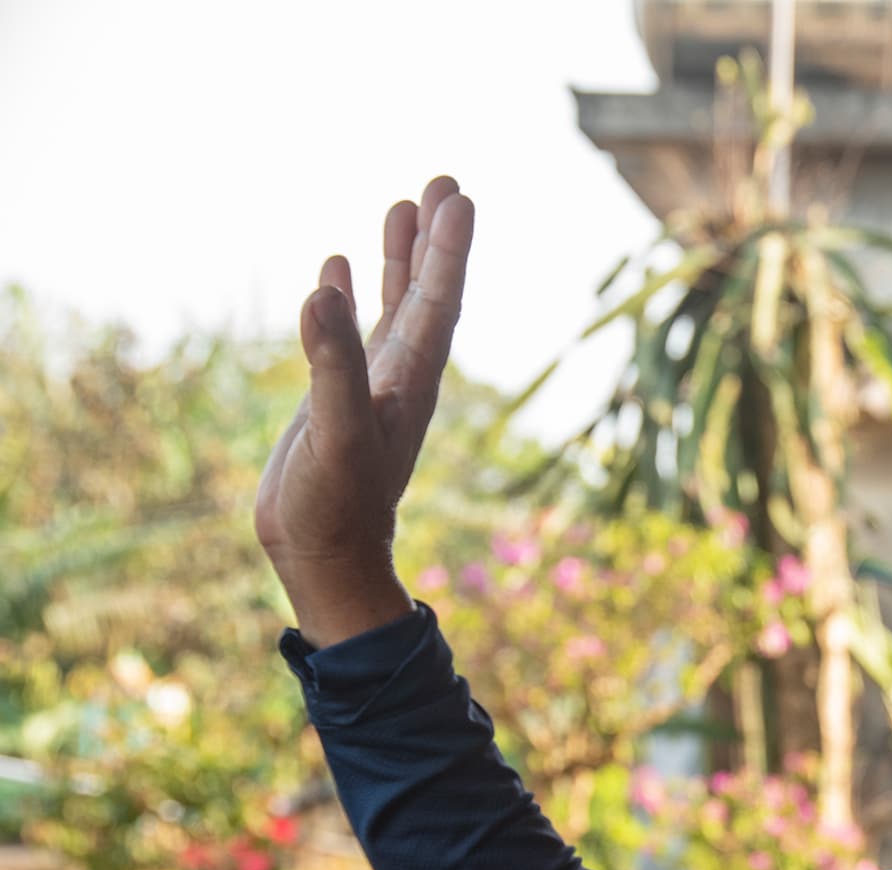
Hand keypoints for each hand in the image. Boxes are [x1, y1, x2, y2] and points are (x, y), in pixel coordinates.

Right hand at [255, 177, 475, 645]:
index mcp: (411, 380)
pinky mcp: (338, 398)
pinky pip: (348, 334)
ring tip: (403, 203)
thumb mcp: (334, 433)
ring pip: (391, 306)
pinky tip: (334, 269)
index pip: (438, 301)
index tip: (459, 198)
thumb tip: (323, 290)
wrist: (324, 558)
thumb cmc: (336, 505)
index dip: (449, 249)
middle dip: (435, 239)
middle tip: (444, 181)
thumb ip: (332, 364)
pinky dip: (345, 296)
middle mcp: (400, 376)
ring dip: (399, 258)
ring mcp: (371, 385)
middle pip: (426, 293)